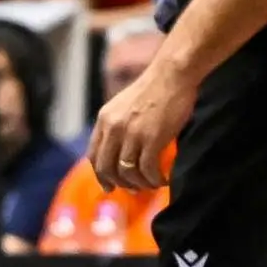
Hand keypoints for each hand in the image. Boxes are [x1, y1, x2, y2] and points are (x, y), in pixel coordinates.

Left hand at [88, 40, 197, 192]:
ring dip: (140, 184)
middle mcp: (113, 128)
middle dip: (119, 184)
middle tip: (133, 191)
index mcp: (104, 119)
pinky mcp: (152, 139)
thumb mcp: (124, 105)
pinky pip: (148, 170)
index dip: (101, 175)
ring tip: (152, 184)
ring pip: (128, 172)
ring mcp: (132, 134)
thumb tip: (119, 151)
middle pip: (107, 168)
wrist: (172, 75)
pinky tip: (162, 180)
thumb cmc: (154, 89)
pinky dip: (154, 179)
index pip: (94, 155)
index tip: (109, 186)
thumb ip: (117, 125)